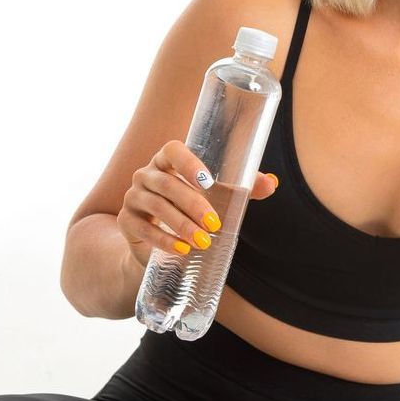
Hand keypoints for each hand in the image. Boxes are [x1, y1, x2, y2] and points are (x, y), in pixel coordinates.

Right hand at [118, 139, 279, 268]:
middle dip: (193, 204)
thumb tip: (272, 183)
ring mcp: (133, 197)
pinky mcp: (127, 221)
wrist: (158, 242)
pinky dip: (163, 240)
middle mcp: (147, 174)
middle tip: (215, 224)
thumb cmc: (191, 209)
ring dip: (181, 224)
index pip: (172, 151)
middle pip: (167, 184)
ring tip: (202, 242)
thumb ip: (243, 189)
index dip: (189, 163)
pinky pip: (142, 228)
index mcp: (168, 161)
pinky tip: (181, 250)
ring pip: (156, 206)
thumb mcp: (217, 198)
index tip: (209, 182)